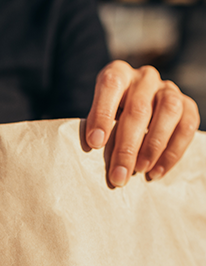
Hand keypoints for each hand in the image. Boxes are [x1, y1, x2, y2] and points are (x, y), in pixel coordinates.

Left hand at [85, 60, 199, 187]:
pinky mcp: (186, 105)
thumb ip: (96, 131)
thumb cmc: (108, 122)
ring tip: (140, 170)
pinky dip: (172, 152)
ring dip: (153, 146)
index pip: (111, 85)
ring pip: (169, 111)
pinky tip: (155, 172)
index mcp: (118, 74)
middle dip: (127, 147)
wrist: (134, 118)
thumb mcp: (96, 120)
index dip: (102, 114)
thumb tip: (94, 153)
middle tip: (118, 176)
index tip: (94, 143)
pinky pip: (187, 126)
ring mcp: (168, 90)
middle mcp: (144, 78)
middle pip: (138, 108)